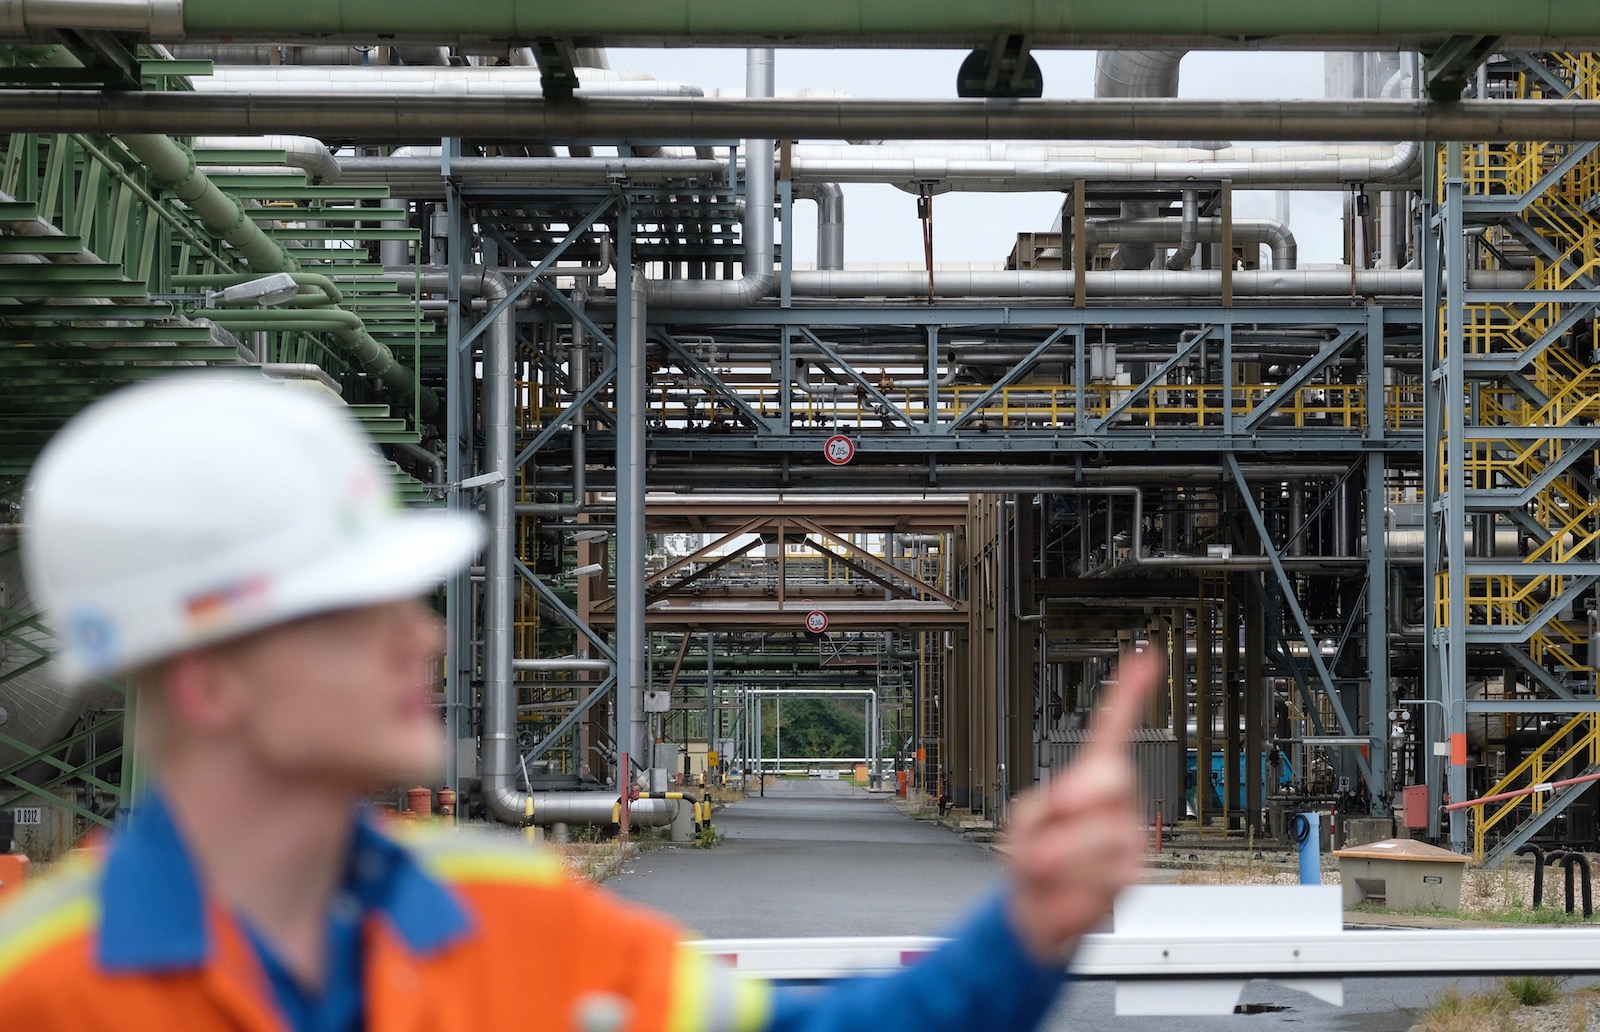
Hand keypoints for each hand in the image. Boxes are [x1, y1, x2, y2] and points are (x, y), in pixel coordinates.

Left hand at [1003, 649, 1162, 963]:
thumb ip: (1037, 808)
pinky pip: (1106, 871)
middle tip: (1058, 807)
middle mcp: (1117, 800)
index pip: (1114, 725)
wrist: (1038, 908)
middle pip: (1117, 776)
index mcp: (1092, 774)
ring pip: (1105, 832)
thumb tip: (1064, 812)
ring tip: (1044, 863)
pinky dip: (1074, 880)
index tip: (1145, 656)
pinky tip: (1068, 883)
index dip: (1130, 692)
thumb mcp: (1023, 820)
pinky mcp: (1130, 872)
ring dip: (1063, 851)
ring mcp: (1128, 835)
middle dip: (1084, 792)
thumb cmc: (1032, 856)